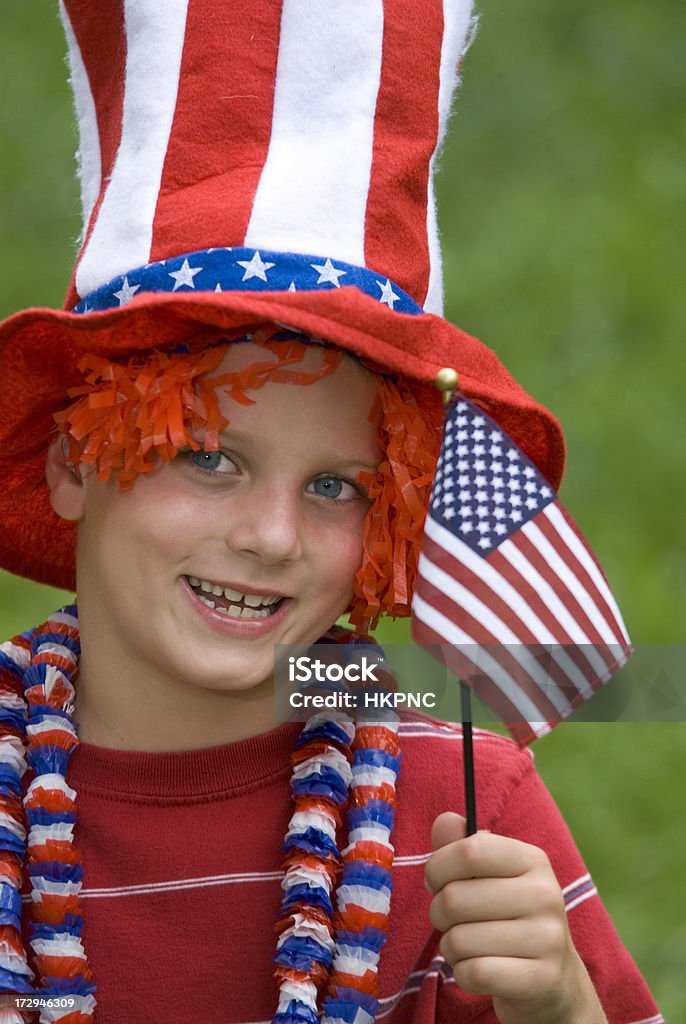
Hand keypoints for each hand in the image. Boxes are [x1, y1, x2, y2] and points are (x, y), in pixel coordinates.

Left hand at [424, 812, 607, 1023]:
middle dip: (438, 914)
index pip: (468, 851)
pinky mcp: (542, 978)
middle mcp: (545, 894)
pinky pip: (475, 973)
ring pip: (459, 940)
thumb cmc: (507, 916)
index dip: (437, 868)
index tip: (437, 882)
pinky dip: (463, 974)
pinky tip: (478, 970)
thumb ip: (461, 845)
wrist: (553, 977)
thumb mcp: (489, 875)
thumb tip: (445, 820)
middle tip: (451, 921)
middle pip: (455, 898)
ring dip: (450, 948)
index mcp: (532, 859)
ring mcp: (548, 938)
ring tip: (468, 947)